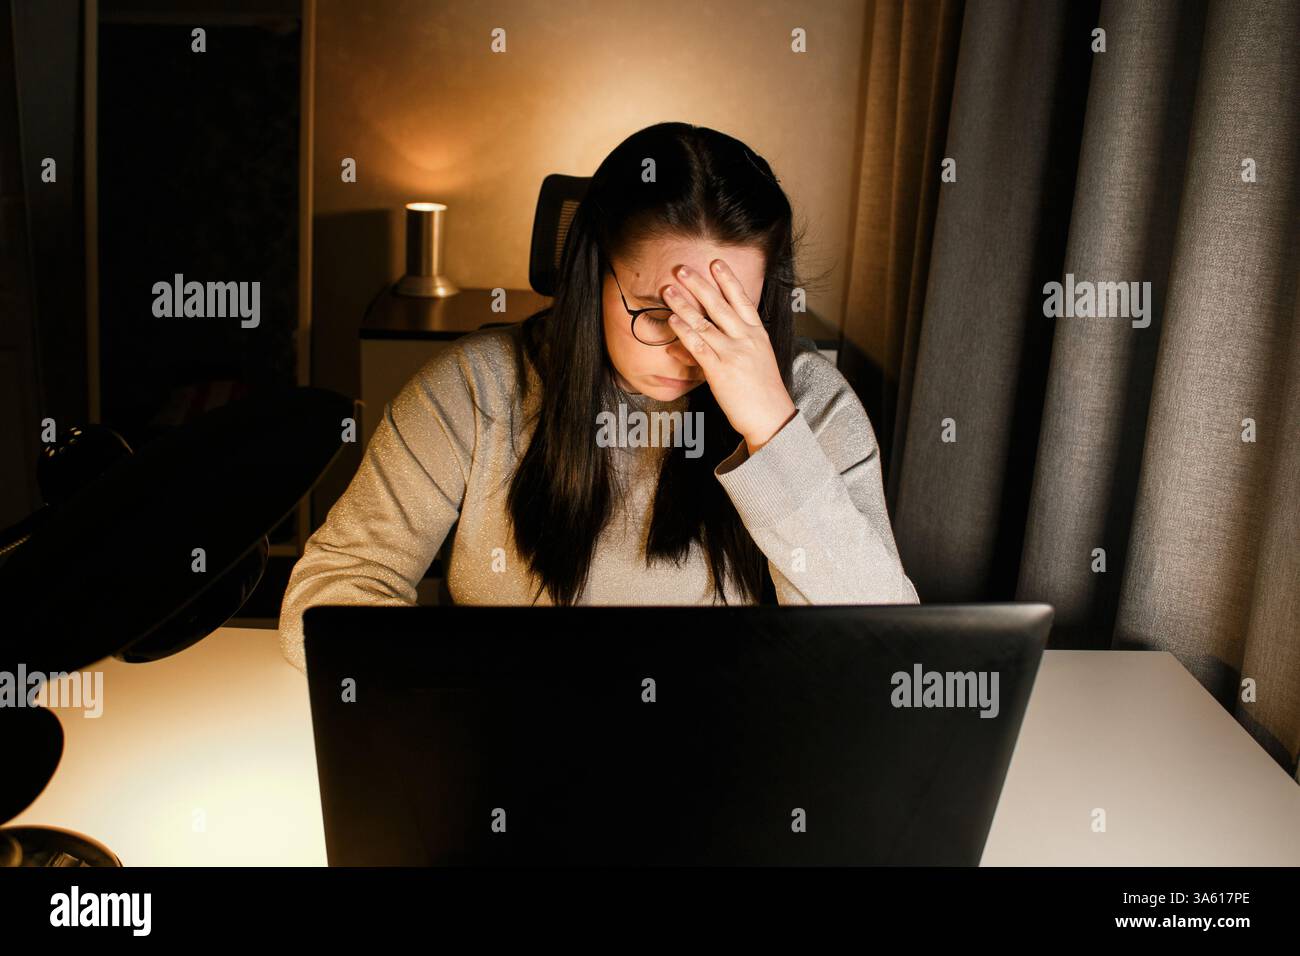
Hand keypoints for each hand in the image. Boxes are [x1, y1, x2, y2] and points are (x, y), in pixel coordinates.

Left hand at [663, 259, 797, 454]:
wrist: (771, 417)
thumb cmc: (762, 391)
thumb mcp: (758, 358)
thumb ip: (739, 343)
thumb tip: (716, 335)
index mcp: (757, 334)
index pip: (742, 300)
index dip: (728, 280)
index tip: (716, 263)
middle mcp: (746, 339)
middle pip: (719, 305)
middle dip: (699, 284)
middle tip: (682, 268)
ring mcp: (733, 354)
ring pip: (704, 323)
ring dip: (684, 304)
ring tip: (668, 290)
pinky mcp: (720, 371)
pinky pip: (698, 347)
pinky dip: (684, 332)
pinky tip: (672, 320)